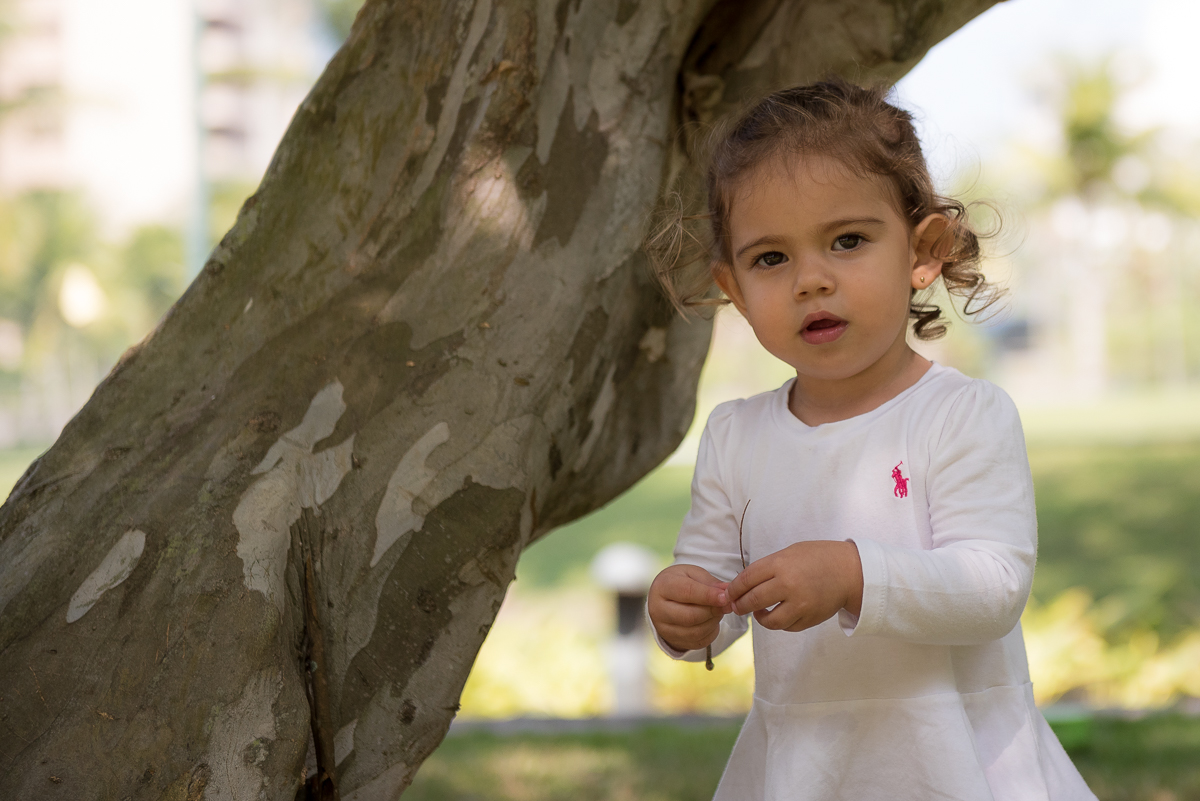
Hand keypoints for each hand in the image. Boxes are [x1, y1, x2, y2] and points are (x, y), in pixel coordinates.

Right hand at [647, 564, 732, 651]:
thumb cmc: (681, 582)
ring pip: (695, 632)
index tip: (725, 597)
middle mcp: (658, 609)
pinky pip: (698, 642)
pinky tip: (711, 621)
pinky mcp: (673, 641)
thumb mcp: (693, 574)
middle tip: (726, 605)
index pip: (687, 592)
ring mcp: (663, 628)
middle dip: (713, 611)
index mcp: (662, 587)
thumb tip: (727, 591)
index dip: (708, 596)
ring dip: (713, 622)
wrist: (666, 598)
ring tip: (719, 611)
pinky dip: (710, 632)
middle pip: (690, 616)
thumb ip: (710, 582)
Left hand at [725, 541, 862, 631]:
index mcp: (780, 564)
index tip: (729, 593)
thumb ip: (767, 568)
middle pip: (753, 600)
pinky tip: (777, 614)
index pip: (746, 579)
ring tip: (758, 611)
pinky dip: (779, 623)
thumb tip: (743, 584)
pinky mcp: (809, 619)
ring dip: (759, 618)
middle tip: (736, 606)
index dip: (734, 589)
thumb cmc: (817, 558)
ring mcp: (800, 604)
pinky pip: (786, 627)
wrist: (850, 571)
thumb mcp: (790, 553)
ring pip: (769, 621)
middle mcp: (788, 585)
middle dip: (740, 605)